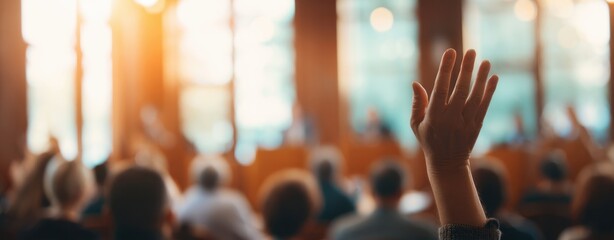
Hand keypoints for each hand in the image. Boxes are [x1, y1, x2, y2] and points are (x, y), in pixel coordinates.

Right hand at [411, 49, 497, 173]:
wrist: (447, 163)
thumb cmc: (428, 140)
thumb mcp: (415, 124)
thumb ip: (417, 103)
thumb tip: (415, 83)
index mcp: (434, 116)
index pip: (440, 88)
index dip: (446, 69)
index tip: (450, 52)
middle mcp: (450, 118)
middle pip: (460, 90)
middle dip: (466, 69)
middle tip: (470, 51)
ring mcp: (465, 122)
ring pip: (475, 97)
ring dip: (481, 78)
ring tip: (486, 61)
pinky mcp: (476, 126)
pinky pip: (484, 106)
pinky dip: (490, 92)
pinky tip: (494, 78)